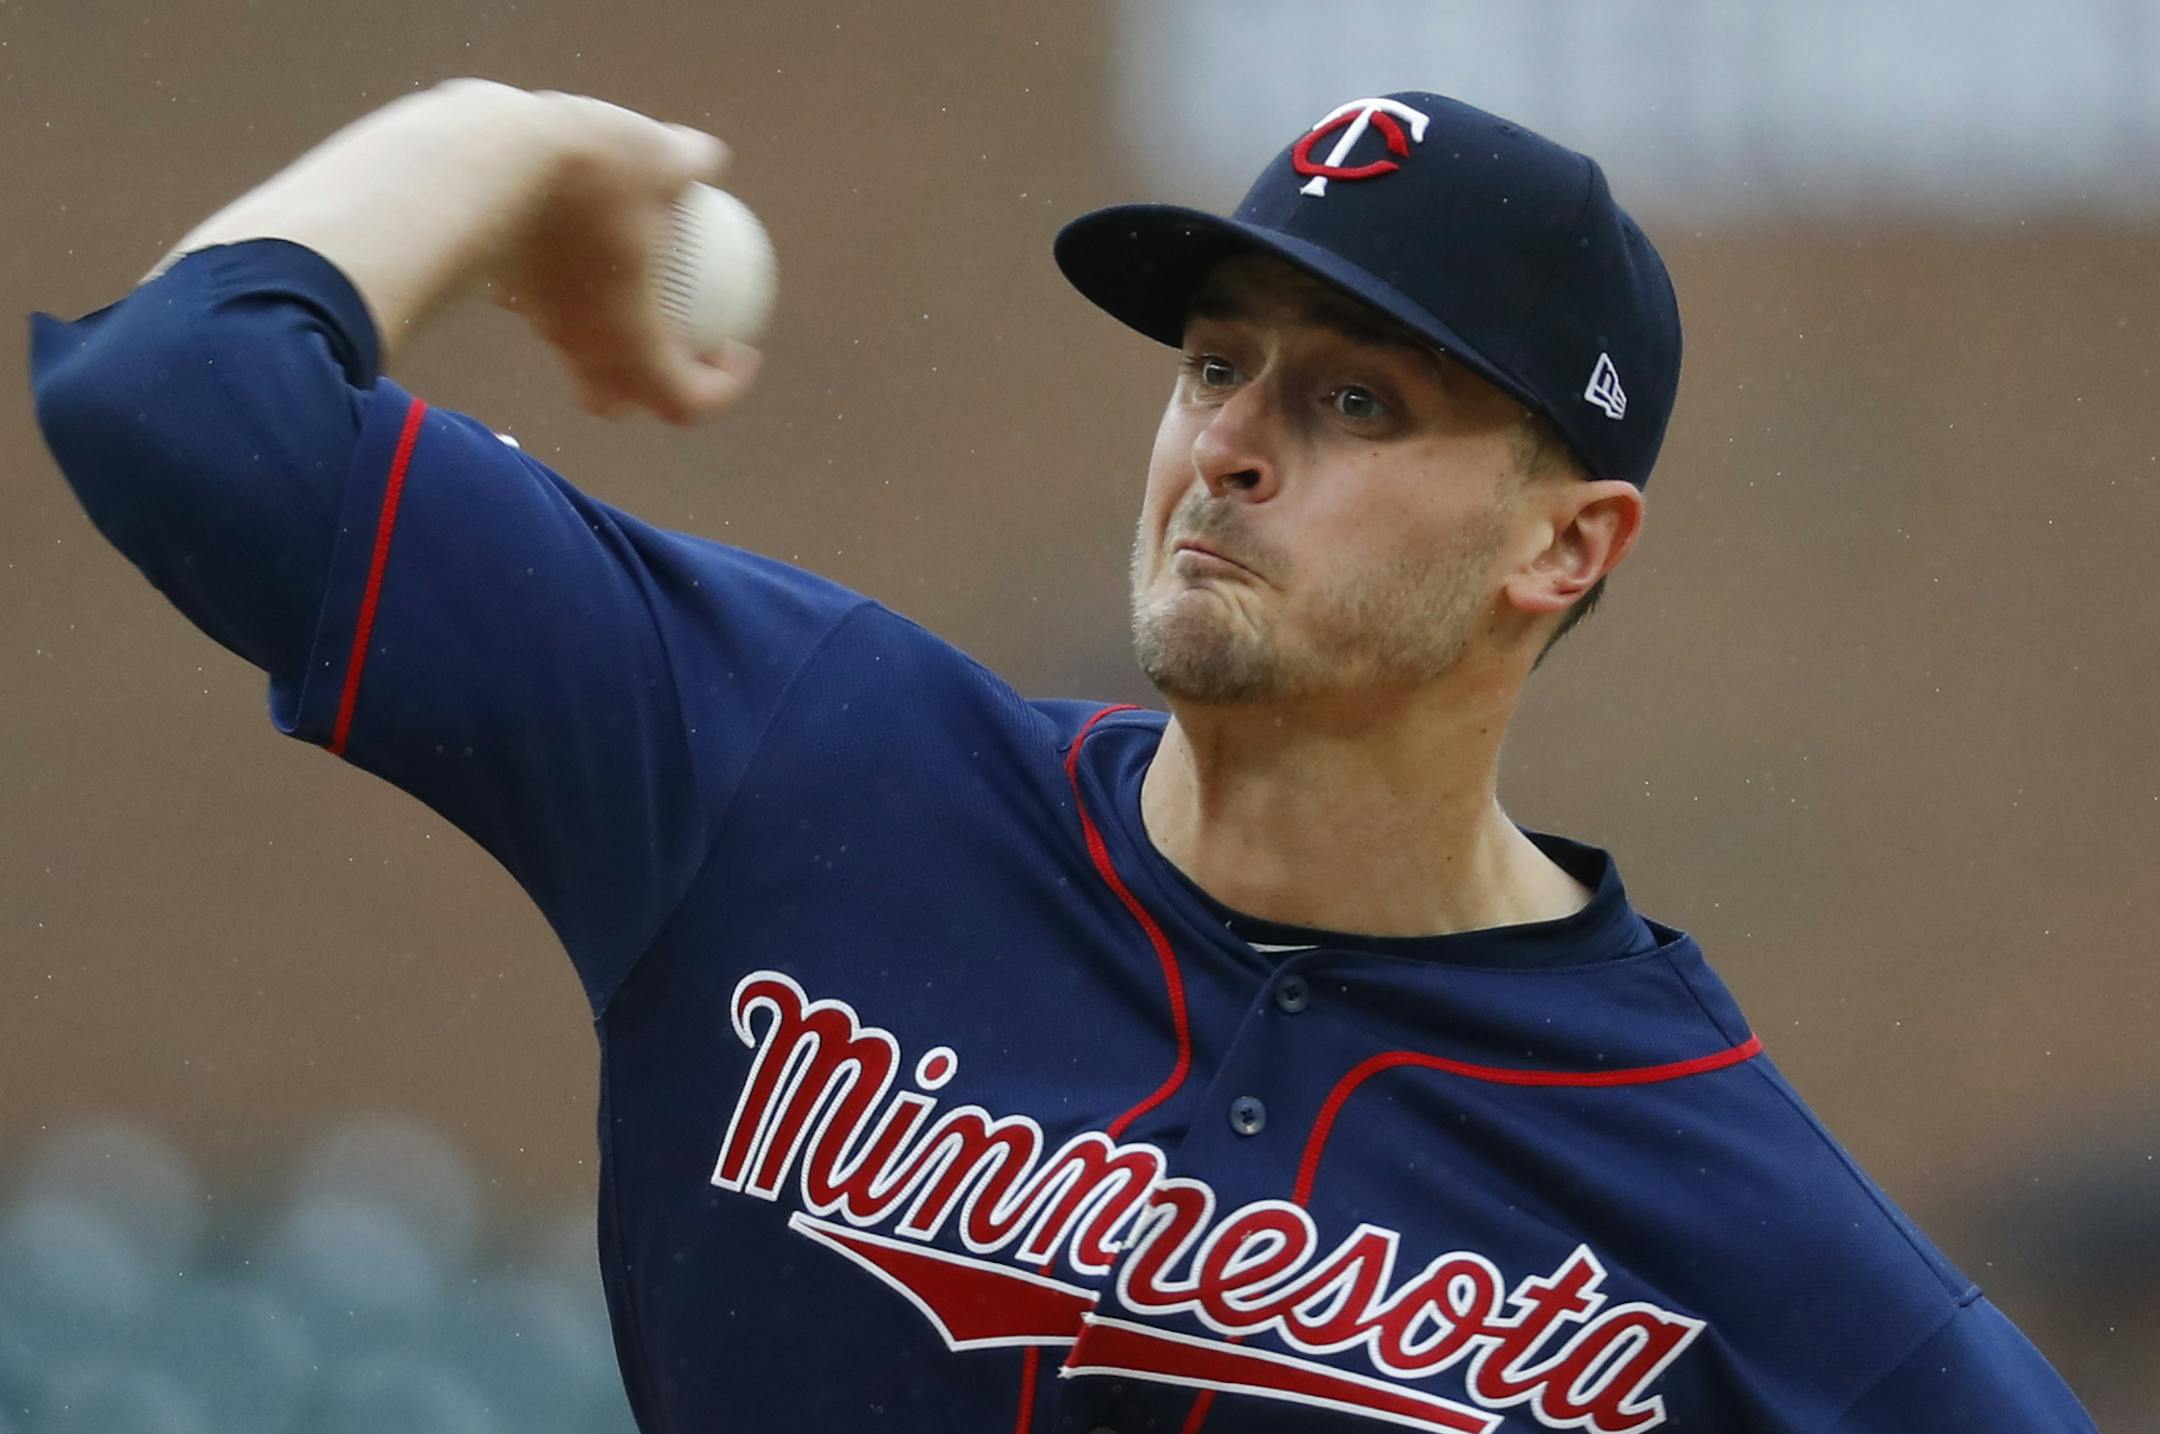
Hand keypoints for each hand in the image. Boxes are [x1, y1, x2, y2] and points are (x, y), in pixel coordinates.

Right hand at [484, 87, 761, 425]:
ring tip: (631, 278)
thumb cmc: (594, 168)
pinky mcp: (508, 284)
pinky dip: (567, 286)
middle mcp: (581, 346)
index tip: (739, 348)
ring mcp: (539, 319)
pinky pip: (543, 301)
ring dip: (606, 334)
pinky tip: (579, 236)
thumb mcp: (664, 156)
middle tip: (679, 342)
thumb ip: (694, 163)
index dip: (722, 390)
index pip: (684, 402)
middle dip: (645, 388)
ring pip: (573, 349)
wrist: (489, 155)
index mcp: (633, 342)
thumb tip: (711, 156)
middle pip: (612, 400)